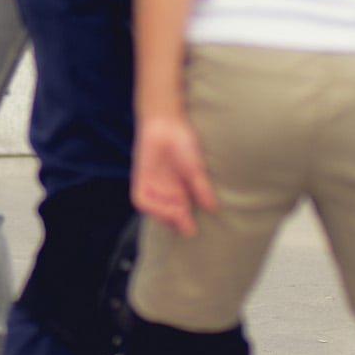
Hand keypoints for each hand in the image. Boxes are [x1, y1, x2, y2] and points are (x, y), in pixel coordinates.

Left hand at [131, 113, 217, 235]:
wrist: (165, 123)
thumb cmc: (184, 142)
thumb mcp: (195, 168)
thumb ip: (201, 188)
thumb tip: (213, 207)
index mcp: (180, 188)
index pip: (181, 213)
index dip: (185, 224)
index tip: (192, 231)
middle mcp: (166, 190)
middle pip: (169, 214)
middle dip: (175, 222)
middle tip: (184, 225)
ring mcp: (153, 185)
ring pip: (155, 210)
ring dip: (163, 215)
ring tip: (174, 214)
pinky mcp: (141, 178)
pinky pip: (141, 199)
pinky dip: (149, 205)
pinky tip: (158, 206)